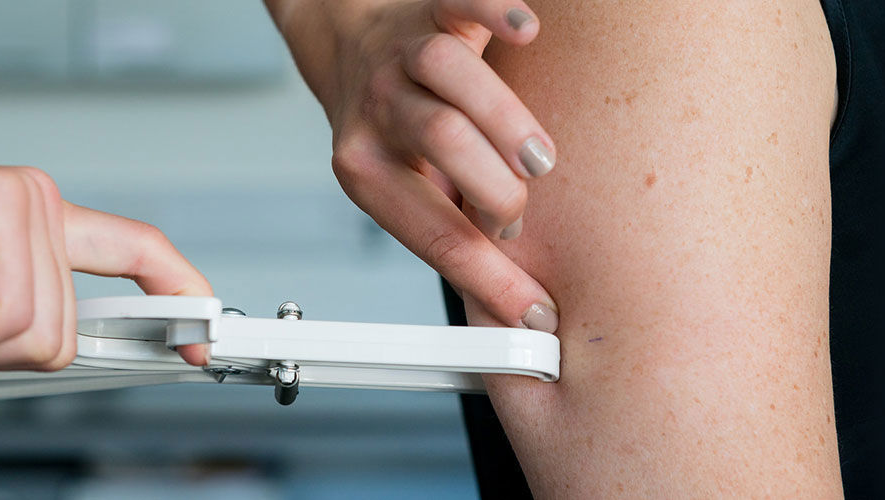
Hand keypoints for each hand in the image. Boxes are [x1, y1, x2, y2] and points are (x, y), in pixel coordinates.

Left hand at [268, 0, 558, 331]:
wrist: (346, 43)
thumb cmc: (391, 129)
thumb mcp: (406, 191)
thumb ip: (455, 242)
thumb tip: (505, 324)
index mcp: (365, 170)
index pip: (430, 230)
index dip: (488, 277)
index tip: (535, 314)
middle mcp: (377, 109)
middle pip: (439, 139)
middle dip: (495, 186)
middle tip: (523, 210)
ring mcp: (402, 55)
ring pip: (447, 72)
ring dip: (501, 115)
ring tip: (538, 156)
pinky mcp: (431, 9)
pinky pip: (459, 4)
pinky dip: (495, 11)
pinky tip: (526, 30)